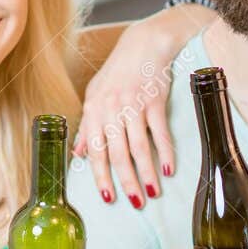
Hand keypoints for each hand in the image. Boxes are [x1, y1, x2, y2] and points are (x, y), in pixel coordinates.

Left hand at [75, 5, 212, 206]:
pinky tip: (168, 170)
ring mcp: (134, 105)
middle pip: (118, 154)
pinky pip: (160, 132)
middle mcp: (112, 109)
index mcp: (94, 110)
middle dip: (126, 182)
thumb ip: (88, 127)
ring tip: (152, 193)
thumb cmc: (118, 73)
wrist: (143, 45)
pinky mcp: (155, 100)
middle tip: (134, 203)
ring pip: (139, 147)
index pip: (96, 151)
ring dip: (146, 173)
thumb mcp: (96, 96)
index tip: (108, 197)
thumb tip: (79, 154)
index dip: (101, 176)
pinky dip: (165, 153)